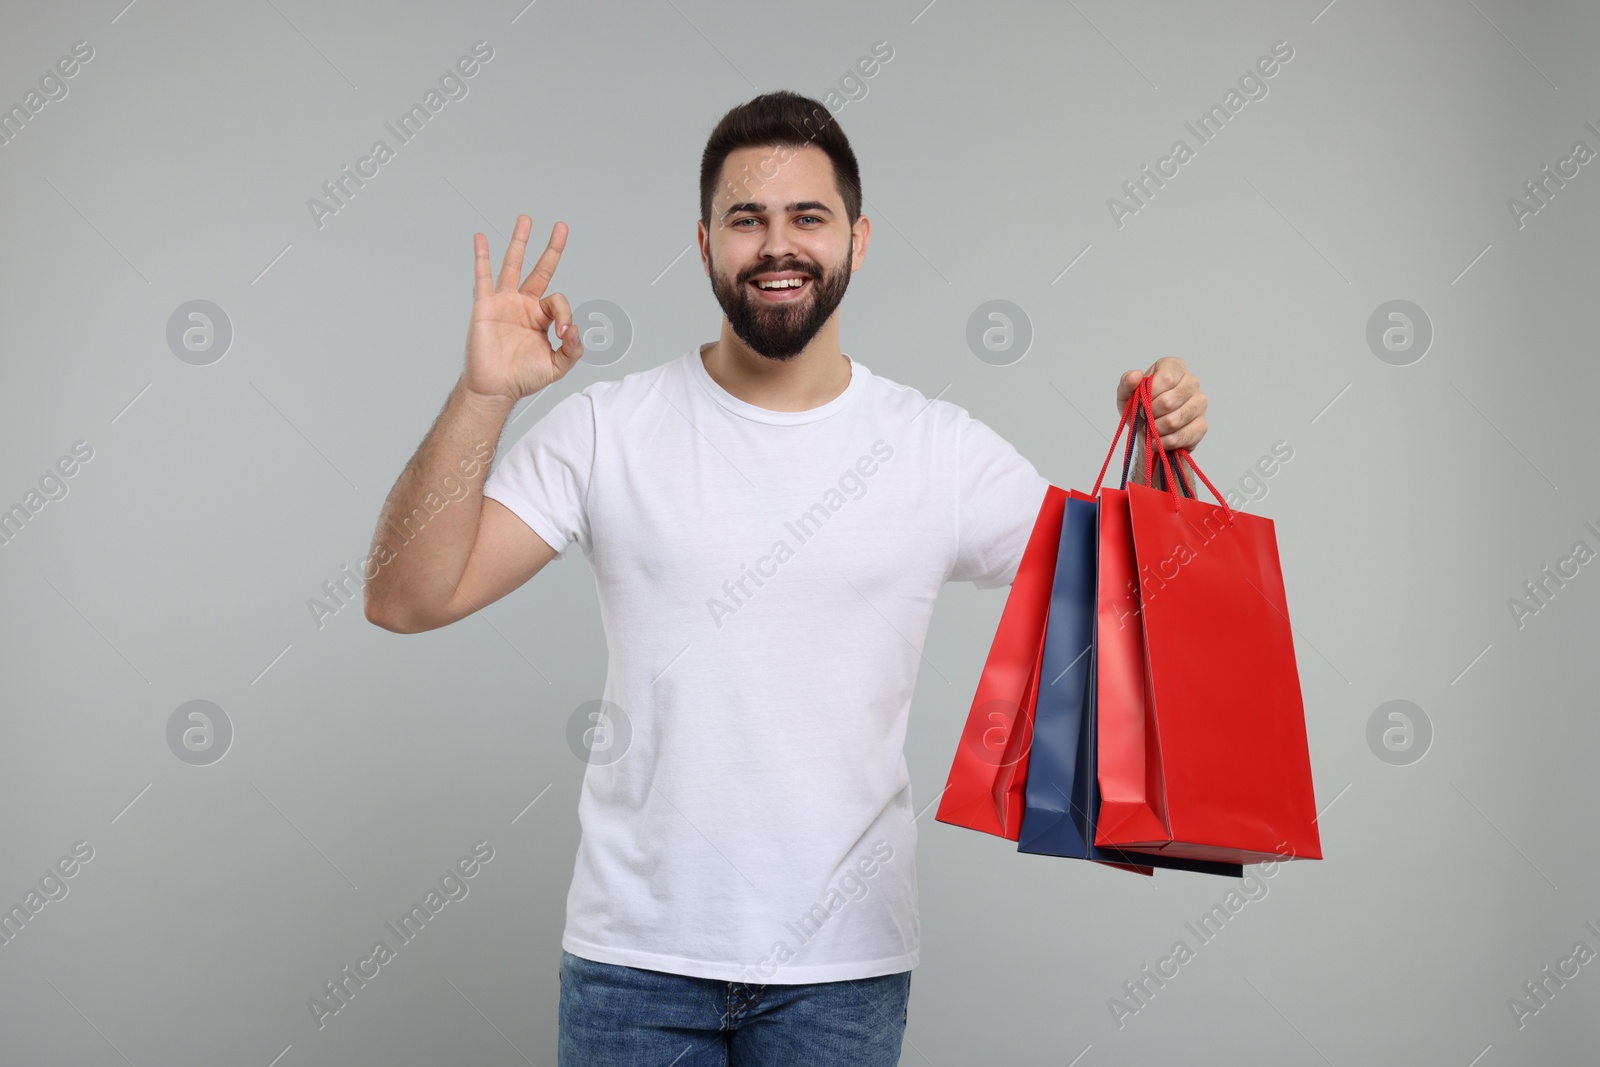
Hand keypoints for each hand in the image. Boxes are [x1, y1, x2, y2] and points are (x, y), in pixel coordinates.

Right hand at [463, 216, 584, 403]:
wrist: (496, 388)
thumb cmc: (523, 377)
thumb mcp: (557, 366)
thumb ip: (573, 350)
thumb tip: (576, 329)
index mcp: (541, 317)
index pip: (559, 300)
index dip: (566, 314)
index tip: (564, 334)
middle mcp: (524, 305)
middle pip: (540, 269)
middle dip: (551, 248)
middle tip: (561, 227)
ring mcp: (504, 302)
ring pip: (513, 265)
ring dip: (519, 242)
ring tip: (526, 220)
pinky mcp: (485, 305)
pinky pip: (483, 276)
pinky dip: (482, 257)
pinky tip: (481, 238)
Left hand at [1116, 357, 1207, 453]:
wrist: (1149, 432)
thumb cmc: (1140, 408)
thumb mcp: (1126, 394)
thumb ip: (1127, 382)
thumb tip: (1135, 375)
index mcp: (1174, 367)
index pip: (1166, 378)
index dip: (1150, 394)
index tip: (1142, 401)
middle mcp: (1191, 382)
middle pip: (1169, 401)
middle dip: (1150, 414)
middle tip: (1145, 416)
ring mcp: (1199, 404)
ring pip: (1173, 421)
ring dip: (1155, 429)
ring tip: (1151, 428)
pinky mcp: (1202, 425)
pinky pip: (1180, 437)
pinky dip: (1164, 442)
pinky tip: (1158, 440)